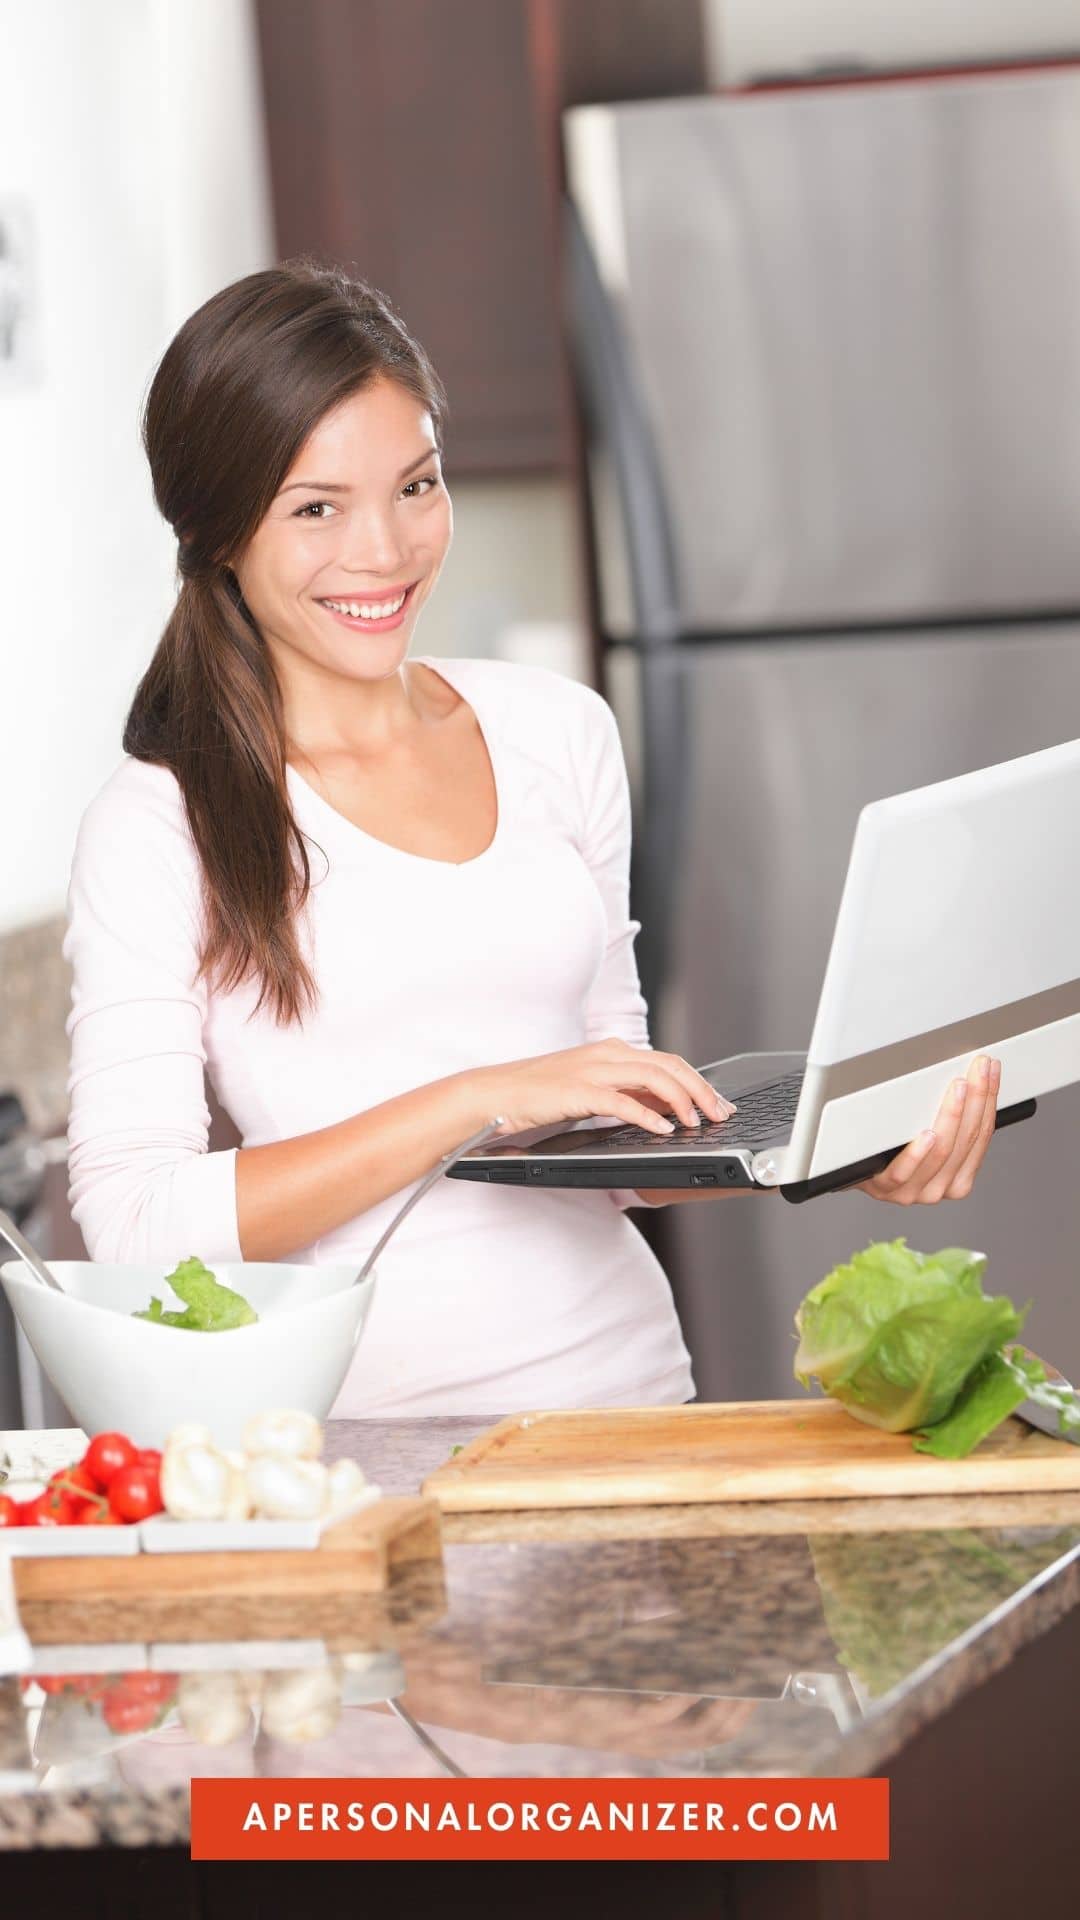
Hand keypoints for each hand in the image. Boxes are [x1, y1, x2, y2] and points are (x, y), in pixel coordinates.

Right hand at [460, 1037, 735, 1137]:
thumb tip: (663, 1109)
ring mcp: (591, 1070)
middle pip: (669, 1065)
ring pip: (653, 1077)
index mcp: (611, 1052)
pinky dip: (646, 1115)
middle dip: (701, 1090)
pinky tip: (662, 1129)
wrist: (491, 1095)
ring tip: (696, 1123)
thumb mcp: (589, 1090)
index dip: (699, 1082)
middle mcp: (606, 1054)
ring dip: (682, 1101)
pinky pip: (620, 1101)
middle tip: (721, 1114)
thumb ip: (625, 1093)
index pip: (668, 1061)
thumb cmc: (537, 1097)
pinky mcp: (575, 1091)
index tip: (719, 1104)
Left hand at [857, 1054, 1000, 1204]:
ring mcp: (913, 1190)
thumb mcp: (931, 1143)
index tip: (991, 1072)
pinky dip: (918, 1151)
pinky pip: (904, 1171)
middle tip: (978, 1070)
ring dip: (952, 1116)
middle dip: (977, 1100)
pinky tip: (927, 1134)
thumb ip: (952, 1124)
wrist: (860, 1176)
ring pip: (941, 1151)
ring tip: (958, 1090)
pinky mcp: (885, 1187)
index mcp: (958, 1178)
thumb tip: (972, 1080)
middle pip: (966, 1140)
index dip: (989, 1100)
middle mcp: (940, 1187)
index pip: (981, 1135)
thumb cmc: (896, 1155)